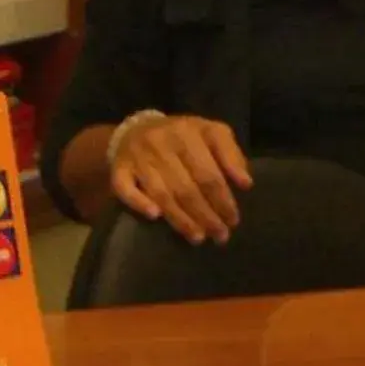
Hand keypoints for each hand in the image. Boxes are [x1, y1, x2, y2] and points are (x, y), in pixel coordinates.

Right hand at [108, 115, 253, 245]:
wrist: (138, 127)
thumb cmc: (183, 136)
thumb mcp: (211, 133)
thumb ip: (231, 154)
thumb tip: (245, 183)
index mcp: (188, 132)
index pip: (209, 173)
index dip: (223, 200)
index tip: (233, 220)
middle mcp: (162, 143)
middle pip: (186, 187)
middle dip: (206, 215)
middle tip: (220, 236)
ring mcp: (138, 156)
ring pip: (161, 193)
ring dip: (181, 219)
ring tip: (198, 237)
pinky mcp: (119, 168)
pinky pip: (125, 189)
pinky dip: (139, 203)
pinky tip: (155, 217)